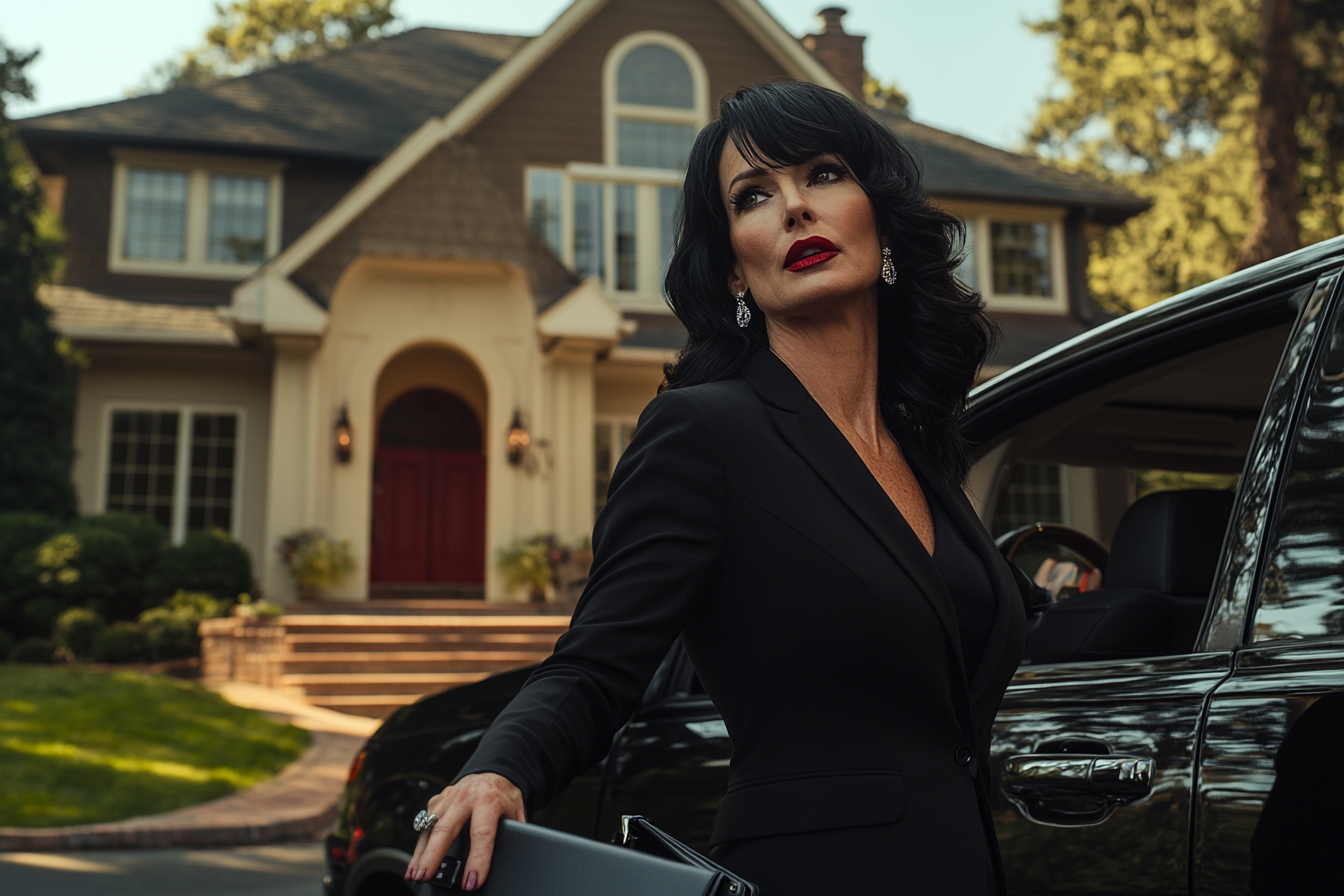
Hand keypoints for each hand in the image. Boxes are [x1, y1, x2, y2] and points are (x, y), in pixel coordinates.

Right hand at [405, 773, 525, 890]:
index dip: (478, 859)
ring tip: (415, 874)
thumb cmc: (504, 795)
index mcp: (489, 800)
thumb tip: (518, 856)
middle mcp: (465, 797)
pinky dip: (419, 845)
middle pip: (447, 828)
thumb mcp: (517, 811)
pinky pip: (425, 824)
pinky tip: (415, 862)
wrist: (494, 772)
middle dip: (435, 855)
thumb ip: (517, 833)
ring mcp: (448, 798)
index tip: (472, 880)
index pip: (482, 833)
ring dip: (421, 853)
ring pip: (430, 827)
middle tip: (426, 876)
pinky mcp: (437, 801)